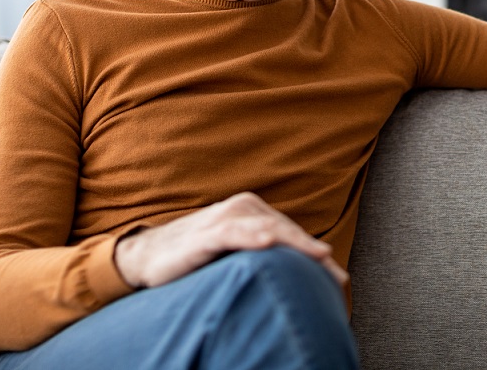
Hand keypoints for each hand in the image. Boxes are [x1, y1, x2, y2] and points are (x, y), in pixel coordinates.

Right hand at [113, 192, 347, 288]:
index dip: (316, 254)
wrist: (146, 256)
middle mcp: (243, 208)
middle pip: (286, 231)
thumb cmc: (196, 257)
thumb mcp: (235, 254)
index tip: (339, 279)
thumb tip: (299, 277)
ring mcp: (224, 219)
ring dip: (295, 243)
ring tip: (319, 256)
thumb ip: (263, 255)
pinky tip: (269, 242)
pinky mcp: (205, 234)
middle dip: (312, 253)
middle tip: (336, 277)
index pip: (292, 233)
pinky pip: (233, 233)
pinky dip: (252, 236)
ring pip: (267, 229)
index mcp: (253, 210)